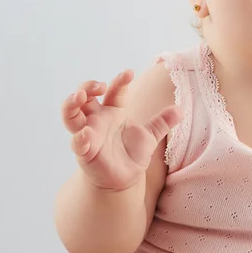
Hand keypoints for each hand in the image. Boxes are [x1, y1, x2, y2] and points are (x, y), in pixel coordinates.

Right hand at [61, 70, 181, 190]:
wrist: (125, 179)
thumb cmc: (132, 154)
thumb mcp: (150, 135)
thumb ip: (163, 122)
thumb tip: (180, 110)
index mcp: (112, 111)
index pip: (113, 91)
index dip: (120, 81)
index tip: (129, 73)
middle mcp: (97, 120)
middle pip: (84, 97)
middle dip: (87, 87)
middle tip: (98, 86)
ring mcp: (89, 134)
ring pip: (70, 115)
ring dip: (71, 104)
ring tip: (79, 96)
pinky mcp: (85, 152)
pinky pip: (77, 143)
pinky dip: (79, 138)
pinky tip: (85, 134)